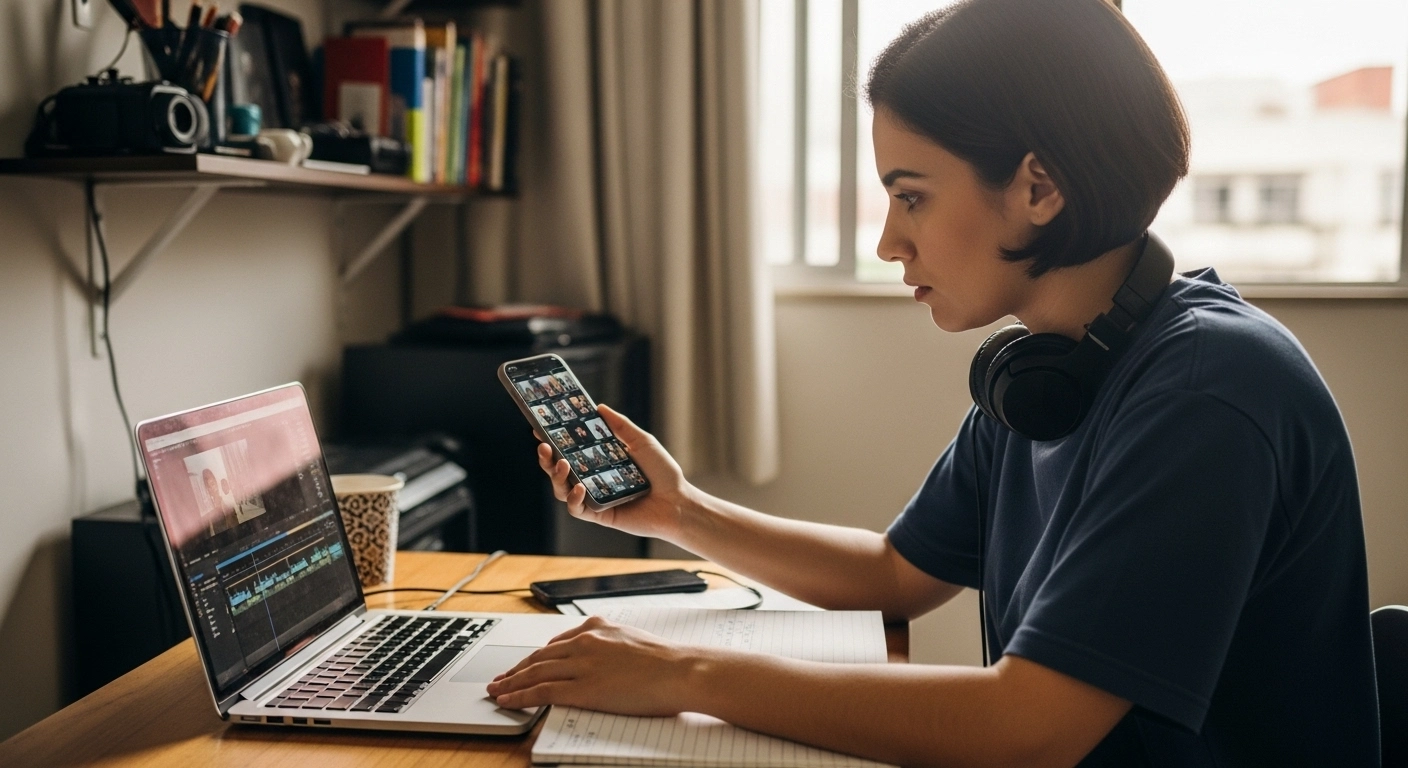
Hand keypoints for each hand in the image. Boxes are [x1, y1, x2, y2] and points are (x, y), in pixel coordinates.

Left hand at [486, 616, 702, 714]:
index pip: (556, 643)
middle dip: (516, 668)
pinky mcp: (582, 689)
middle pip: (539, 656)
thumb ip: (610, 644)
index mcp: (597, 627)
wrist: (680, 670)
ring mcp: (581, 665)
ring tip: (496, 690)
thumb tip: (602, 657)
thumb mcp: (632, 639)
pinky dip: (519, 696)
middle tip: (500, 677)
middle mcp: (584, 642)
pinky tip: (507, 700)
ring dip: (510, 682)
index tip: (525, 663)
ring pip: (534, 672)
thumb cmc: (666, 661)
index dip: (536, 656)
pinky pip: (541, 692)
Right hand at [538, 404, 693, 540]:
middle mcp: (593, 479)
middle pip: (560, 470)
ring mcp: (594, 498)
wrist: (678, 503)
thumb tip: (599, 407)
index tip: (539, 427)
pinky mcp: (599, 515)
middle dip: (547, 458)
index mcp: (600, 461)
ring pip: (562, 489)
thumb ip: (620, 426)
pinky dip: (573, 499)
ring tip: (561, 463)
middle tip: (542, 445)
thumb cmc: (663, 473)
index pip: (570, 449)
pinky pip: (577, 509)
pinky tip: (579, 487)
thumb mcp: (642, 442)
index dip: (553, 440)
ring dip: (557, 476)